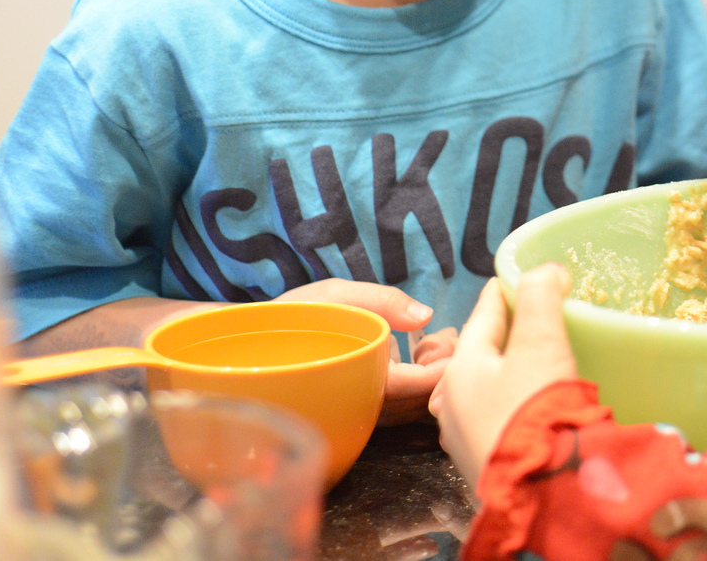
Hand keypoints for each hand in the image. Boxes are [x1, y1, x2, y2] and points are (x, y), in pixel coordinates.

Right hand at [278, 278, 444, 424]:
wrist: (252, 347)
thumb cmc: (293, 318)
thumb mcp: (335, 295)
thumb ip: (381, 302)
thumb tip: (425, 315)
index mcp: (355, 382)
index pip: (413, 386)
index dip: (442, 367)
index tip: (453, 340)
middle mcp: (359, 406)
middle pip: (419, 402)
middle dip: (443, 371)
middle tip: (446, 336)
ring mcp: (359, 411)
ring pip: (411, 408)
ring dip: (433, 378)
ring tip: (436, 340)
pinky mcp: (359, 408)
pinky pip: (399, 406)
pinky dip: (419, 383)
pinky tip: (420, 352)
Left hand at [428, 267, 578, 486]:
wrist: (543, 489)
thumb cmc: (536, 409)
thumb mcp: (541, 342)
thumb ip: (540, 297)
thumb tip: (545, 271)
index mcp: (460, 370)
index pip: (483, 318)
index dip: (503, 294)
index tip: (515, 277)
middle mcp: (451, 405)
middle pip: (481, 357)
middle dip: (505, 338)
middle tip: (532, 321)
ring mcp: (464, 439)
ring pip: (485, 391)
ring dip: (507, 375)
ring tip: (535, 364)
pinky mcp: (484, 465)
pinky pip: (495, 420)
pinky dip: (511, 405)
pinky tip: (531, 408)